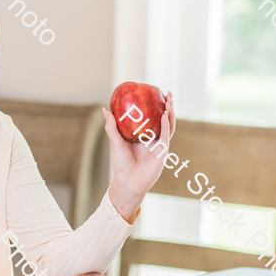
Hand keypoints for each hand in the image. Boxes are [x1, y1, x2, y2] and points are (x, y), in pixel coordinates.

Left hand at [102, 91, 175, 221]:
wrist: (128, 182)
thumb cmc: (121, 164)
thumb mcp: (116, 142)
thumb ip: (112, 127)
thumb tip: (105, 109)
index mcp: (144, 135)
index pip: (152, 117)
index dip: (156, 105)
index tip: (155, 92)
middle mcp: (153, 139)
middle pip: (164, 119)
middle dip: (168, 106)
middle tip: (167, 93)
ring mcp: (159, 145)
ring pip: (168, 125)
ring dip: (170, 113)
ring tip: (169, 101)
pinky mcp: (162, 152)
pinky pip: (165, 136)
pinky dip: (166, 125)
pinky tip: (165, 115)